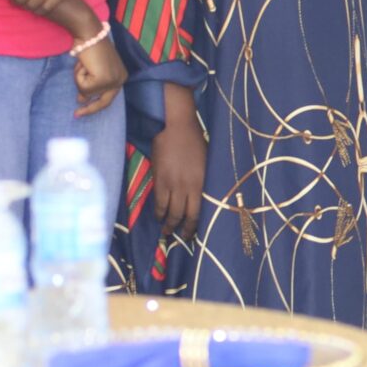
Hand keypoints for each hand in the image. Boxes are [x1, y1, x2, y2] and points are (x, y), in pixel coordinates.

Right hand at [70, 31, 125, 118]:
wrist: (89, 33)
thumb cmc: (90, 47)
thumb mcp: (92, 69)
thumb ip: (91, 85)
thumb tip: (82, 100)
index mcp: (121, 76)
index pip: (108, 98)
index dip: (95, 106)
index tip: (82, 112)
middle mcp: (120, 79)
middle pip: (103, 102)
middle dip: (89, 109)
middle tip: (76, 115)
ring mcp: (113, 80)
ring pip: (88, 93)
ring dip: (79, 79)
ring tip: (82, 65)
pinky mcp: (103, 79)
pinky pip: (83, 87)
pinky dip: (78, 76)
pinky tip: (83, 64)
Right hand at [150, 105, 207, 241]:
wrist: (178, 128)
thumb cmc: (197, 143)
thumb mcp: (208, 164)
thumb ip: (204, 182)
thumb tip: (203, 197)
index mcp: (203, 184)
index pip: (200, 212)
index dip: (195, 226)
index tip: (194, 234)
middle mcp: (189, 187)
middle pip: (185, 216)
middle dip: (182, 230)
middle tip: (181, 238)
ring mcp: (173, 185)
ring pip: (170, 212)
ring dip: (168, 224)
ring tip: (166, 231)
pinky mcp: (160, 180)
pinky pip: (159, 203)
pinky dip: (158, 212)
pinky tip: (159, 216)